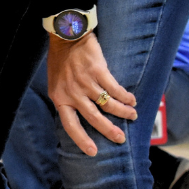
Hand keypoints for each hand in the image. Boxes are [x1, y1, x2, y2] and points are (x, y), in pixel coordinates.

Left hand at [47, 32, 135, 155]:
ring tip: (132, 115)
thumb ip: (66, 98)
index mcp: (60, 97)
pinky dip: (125, 97)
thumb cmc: (61, 60)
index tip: (93, 152)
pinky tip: (131, 100)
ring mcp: (85, 82)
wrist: (66, 36)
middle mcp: (72, 92)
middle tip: (120, 138)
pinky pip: (115, 90)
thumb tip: (78, 116)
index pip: (69, 124)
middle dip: (109, 130)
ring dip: (123, 112)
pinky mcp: (98, 71)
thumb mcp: (57, 82)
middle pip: (93, 118)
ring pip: (108, 104)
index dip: (81, 139)